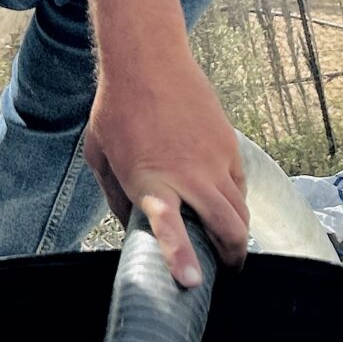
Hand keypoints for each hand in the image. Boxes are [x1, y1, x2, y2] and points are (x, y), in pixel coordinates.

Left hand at [83, 58, 249, 286]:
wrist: (147, 59)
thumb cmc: (117, 108)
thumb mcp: (101, 157)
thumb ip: (118, 197)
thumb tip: (132, 227)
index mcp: (150, 181)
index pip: (169, 226)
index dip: (182, 256)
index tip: (194, 281)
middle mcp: (188, 174)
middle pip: (227, 226)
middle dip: (232, 255)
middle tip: (226, 269)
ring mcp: (213, 159)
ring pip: (240, 209)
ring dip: (237, 232)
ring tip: (230, 244)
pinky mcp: (227, 143)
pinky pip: (239, 183)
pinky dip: (235, 198)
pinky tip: (223, 199)